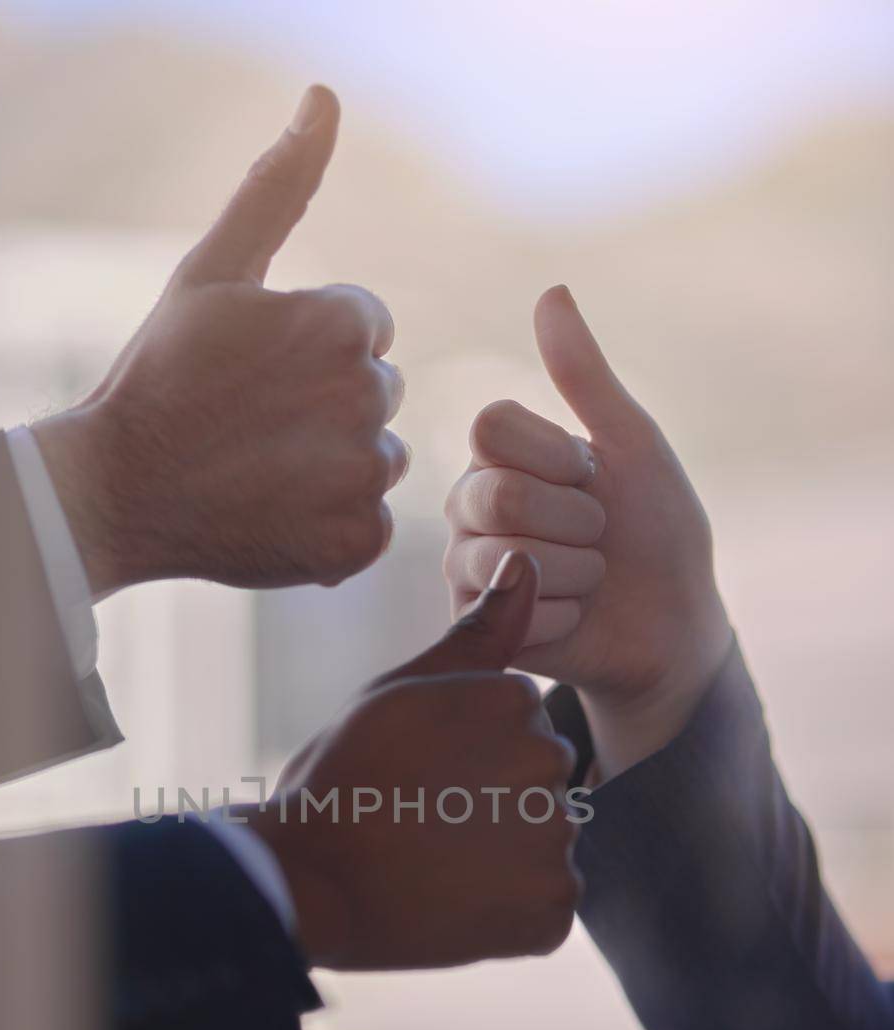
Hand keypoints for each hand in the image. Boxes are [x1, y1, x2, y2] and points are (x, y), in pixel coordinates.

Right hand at [34, 85, 406, 597]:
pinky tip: (277, 514)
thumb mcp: (212, 271)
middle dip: (327, 405)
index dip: (308, 350)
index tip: (254, 373)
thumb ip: (279, 187)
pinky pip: (373, 526)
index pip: (367, 329)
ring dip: (335, 467)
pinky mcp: (357, 543)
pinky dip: (333, 527)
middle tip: (252, 424)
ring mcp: (362, 477)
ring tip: (262, 469)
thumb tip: (326, 98)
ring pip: (380, 460)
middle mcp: (365, 397)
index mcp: (341, 325)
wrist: (114, 491)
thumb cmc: (159, 376)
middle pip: (378, 394)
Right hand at [241, 551, 582, 969]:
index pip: (518, 728)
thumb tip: (530, 562)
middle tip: (422, 821)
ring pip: (545, 845)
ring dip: (503, 860)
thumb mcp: (402, 692)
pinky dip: (509, 913)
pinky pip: (547, 908)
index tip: (416, 776)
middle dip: (494, 803)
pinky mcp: (551, 912)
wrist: (307, 881)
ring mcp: (553, 842)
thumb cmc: (344, 778)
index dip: (463, 757)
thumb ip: (478, 632)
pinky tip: (456, 904)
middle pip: (538, 782)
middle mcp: (548, 765)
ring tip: (434, 864)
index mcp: (516, 702)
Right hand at [444, 286, 731, 777]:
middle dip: (578, 519)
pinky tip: (576, 616)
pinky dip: (570, 615)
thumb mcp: (631, 444)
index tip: (592, 473)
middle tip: (597, 534)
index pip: (491, 427)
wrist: (673, 623)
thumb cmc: (655, 529)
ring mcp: (466, 570)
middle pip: (498, 494)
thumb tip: (552, 291)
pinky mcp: (478, 630)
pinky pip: (521, 613)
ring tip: (589, 577)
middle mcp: (468, 508)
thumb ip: (585, 375)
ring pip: (510, 558)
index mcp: (497, 456)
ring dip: (579, 571)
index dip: (557, 454)